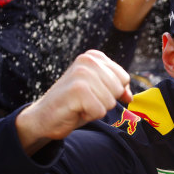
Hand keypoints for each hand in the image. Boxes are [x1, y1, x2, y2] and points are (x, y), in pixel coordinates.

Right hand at [16, 50, 132, 155]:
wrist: (43, 117)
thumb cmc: (73, 104)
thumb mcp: (99, 91)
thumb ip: (117, 88)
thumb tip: (130, 96)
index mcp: (94, 56)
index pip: (124, 78)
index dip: (113, 92)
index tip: (94, 93)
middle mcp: (88, 60)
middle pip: (118, 90)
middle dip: (104, 101)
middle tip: (85, 101)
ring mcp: (82, 73)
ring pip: (110, 101)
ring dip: (96, 109)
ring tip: (80, 105)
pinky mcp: (77, 90)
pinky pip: (100, 111)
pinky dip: (89, 116)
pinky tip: (75, 110)